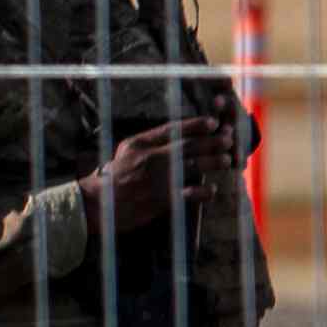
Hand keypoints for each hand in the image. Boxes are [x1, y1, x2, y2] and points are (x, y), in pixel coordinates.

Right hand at [97, 115, 241, 235]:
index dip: (196, 125)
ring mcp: (157, 179)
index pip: (174, 129)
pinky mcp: (161, 199)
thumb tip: (179, 132)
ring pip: (192, 166)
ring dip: (213, 161)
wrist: (98, 203)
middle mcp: (150, 158)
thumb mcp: (128, 150)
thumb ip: (151, 140)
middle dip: (212, 141)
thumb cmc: (115, 176)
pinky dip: (203, 192)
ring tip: (227, 160)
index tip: (214, 122)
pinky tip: (212, 190)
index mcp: (141, 143)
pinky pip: (189, 194)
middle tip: (228, 139)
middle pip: (188, 145)